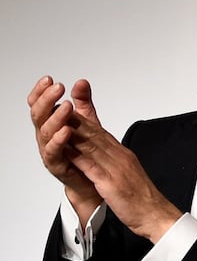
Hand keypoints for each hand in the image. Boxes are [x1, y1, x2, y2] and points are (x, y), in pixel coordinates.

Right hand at [28, 76, 102, 222]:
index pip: (40, 105)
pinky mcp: (58, 165)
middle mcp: (46, 137)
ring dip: (55, 118)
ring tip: (66, 106)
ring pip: (45, 132)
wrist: (92, 181)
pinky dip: (59, 141)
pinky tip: (66, 131)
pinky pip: (54, 153)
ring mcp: (50, 152)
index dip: (41, 93)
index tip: (49, 79)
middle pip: (39, 115)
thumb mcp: (86, 122)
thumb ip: (83, 103)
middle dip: (47, 100)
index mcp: (51, 124)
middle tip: (57, 88)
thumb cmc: (86, 151)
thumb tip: (81, 82)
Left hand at [66, 110, 181, 242]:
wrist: (155, 214)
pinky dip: (78, 157)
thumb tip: (102, 156)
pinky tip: (67, 151)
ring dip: (74, 135)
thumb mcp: (127, 175)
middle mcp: (120, 158)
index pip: (101, 134)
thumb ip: (115, 163)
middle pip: (95, 135)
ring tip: (58, 124)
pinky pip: (92, 168)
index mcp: (124, 155)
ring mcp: (116, 169)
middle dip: (77, 121)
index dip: (84, 122)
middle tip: (61, 110)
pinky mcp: (111, 184)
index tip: (71, 112)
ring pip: (92, 147)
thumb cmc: (142, 198)